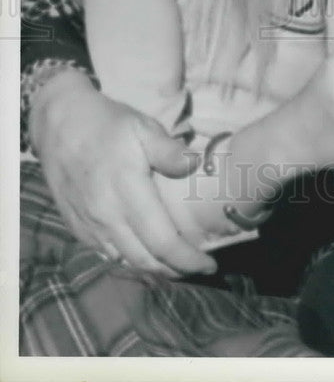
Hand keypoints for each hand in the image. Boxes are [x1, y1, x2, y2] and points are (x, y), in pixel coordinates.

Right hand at [31, 69, 216, 276]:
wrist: (60, 125)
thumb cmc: (107, 125)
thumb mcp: (143, 128)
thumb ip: (169, 151)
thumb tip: (195, 165)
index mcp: (127, 192)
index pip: (162, 241)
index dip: (188, 259)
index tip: (210, 264)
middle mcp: (106, 216)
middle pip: (145, 260)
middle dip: (175, 270)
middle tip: (199, 267)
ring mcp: (89, 225)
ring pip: (125, 262)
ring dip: (153, 269)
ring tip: (177, 264)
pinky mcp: (77, 227)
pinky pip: (107, 254)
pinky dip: (130, 260)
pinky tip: (146, 253)